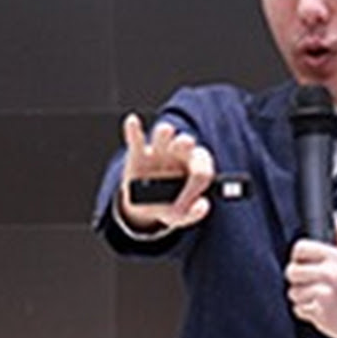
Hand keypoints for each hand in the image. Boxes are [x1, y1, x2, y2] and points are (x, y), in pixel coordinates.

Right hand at [119, 113, 214, 230]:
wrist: (145, 208)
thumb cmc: (170, 206)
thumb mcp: (182, 216)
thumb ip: (194, 212)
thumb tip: (203, 206)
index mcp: (196, 169)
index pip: (202, 167)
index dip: (200, 174)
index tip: (195, 184)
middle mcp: (179, 156)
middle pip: (185, 144)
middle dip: (185, 143)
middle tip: (186, 142)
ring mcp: (159, 153)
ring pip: (163, 137)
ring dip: (164, 134)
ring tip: (165, 131)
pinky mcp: (138, 154)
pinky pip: (136, 139)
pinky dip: (133, 130)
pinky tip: (133, 121)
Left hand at [285, 219, 336, 337]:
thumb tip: (333, 218)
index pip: (301, 248)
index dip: (299, 256)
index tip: (303, 262)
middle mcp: (331, 274)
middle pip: (292, 270)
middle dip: (298, 278)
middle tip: (310, 282)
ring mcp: (325, 294)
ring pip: (293, 291)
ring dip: (302, 296)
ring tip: (318, 297)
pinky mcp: (319, 313)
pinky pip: (298, 308)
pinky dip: (306, 311)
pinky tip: (320, 308)